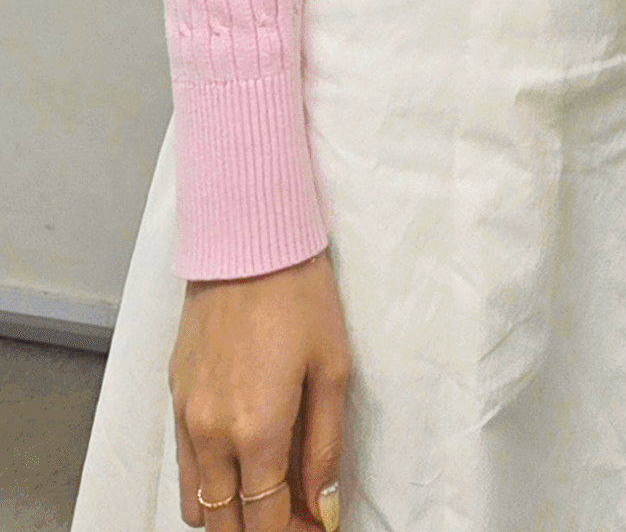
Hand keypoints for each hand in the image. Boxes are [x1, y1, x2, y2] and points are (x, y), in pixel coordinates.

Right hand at [169, 255, 348, 531]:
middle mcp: (211, 435)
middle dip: (261, 530)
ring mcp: (186, 419)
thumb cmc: (301, 298)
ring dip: (230, 514)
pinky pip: (184, 468)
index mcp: (256, 431)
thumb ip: (326, 447)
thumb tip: (323, 508)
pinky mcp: (174, 399)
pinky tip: (241, 463)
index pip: (264, 523)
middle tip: (296, 513)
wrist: (248, 241)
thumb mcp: (333, 369)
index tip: (316, 527)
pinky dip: (209, 484)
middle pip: (225, 524)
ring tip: (270, 494)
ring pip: (196, 504)